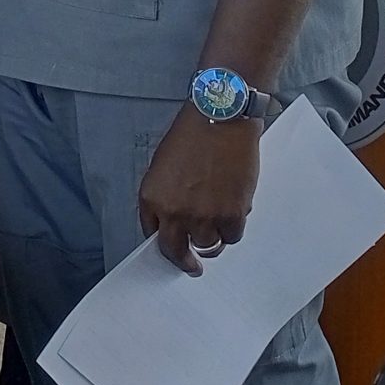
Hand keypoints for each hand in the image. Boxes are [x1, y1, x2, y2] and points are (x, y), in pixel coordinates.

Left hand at [137, 102, 260, 273]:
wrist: (221, 118)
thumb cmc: (192, 135)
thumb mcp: (162, 166)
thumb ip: (164, 196)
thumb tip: (170, 220)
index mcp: (152, 198)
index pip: (153, 235)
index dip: (164, 243)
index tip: (171, 250)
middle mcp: (175, 212)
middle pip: (177, 252)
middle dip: (184, 262)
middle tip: (192, 266)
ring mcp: (204, 216)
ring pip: (208, 246)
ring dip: (212, 241)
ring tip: (216, 233)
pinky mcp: (232, 214)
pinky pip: (232, 236)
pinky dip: (233, 230)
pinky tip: (233, 217)